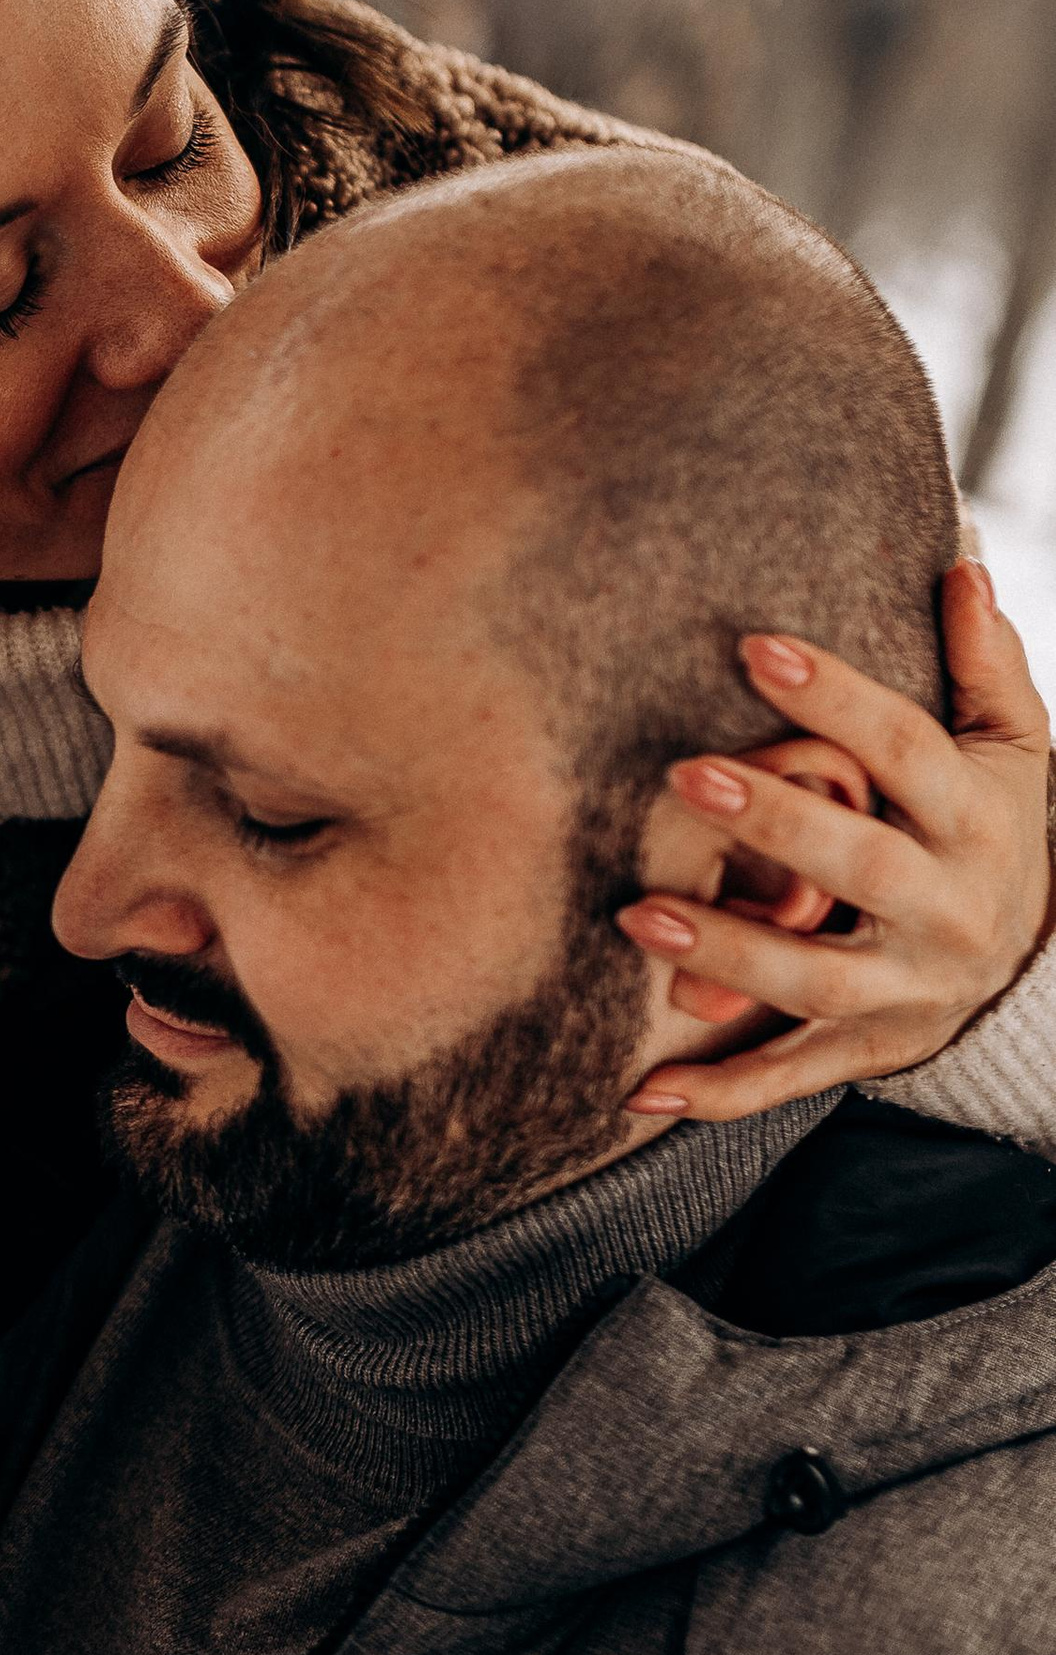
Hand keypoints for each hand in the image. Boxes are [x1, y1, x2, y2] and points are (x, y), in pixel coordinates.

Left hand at [617, 566, 1052, 1119]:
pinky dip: (719, 1093)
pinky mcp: (871, 1051)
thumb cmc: (992, 829)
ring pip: (820, 981)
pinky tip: (640, 1090)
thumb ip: (984, 663)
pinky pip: (791, 1078)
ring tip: (639, 914)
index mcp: (978, 822)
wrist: (1040, 966)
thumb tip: (960, 561)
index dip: (837, 698)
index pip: (907, 751)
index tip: (757, 646)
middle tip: (684, 777)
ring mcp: (909, 991)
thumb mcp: (1010, 749)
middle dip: (779, 824)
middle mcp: (948, 910)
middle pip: (864, 865)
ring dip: (731, 952)